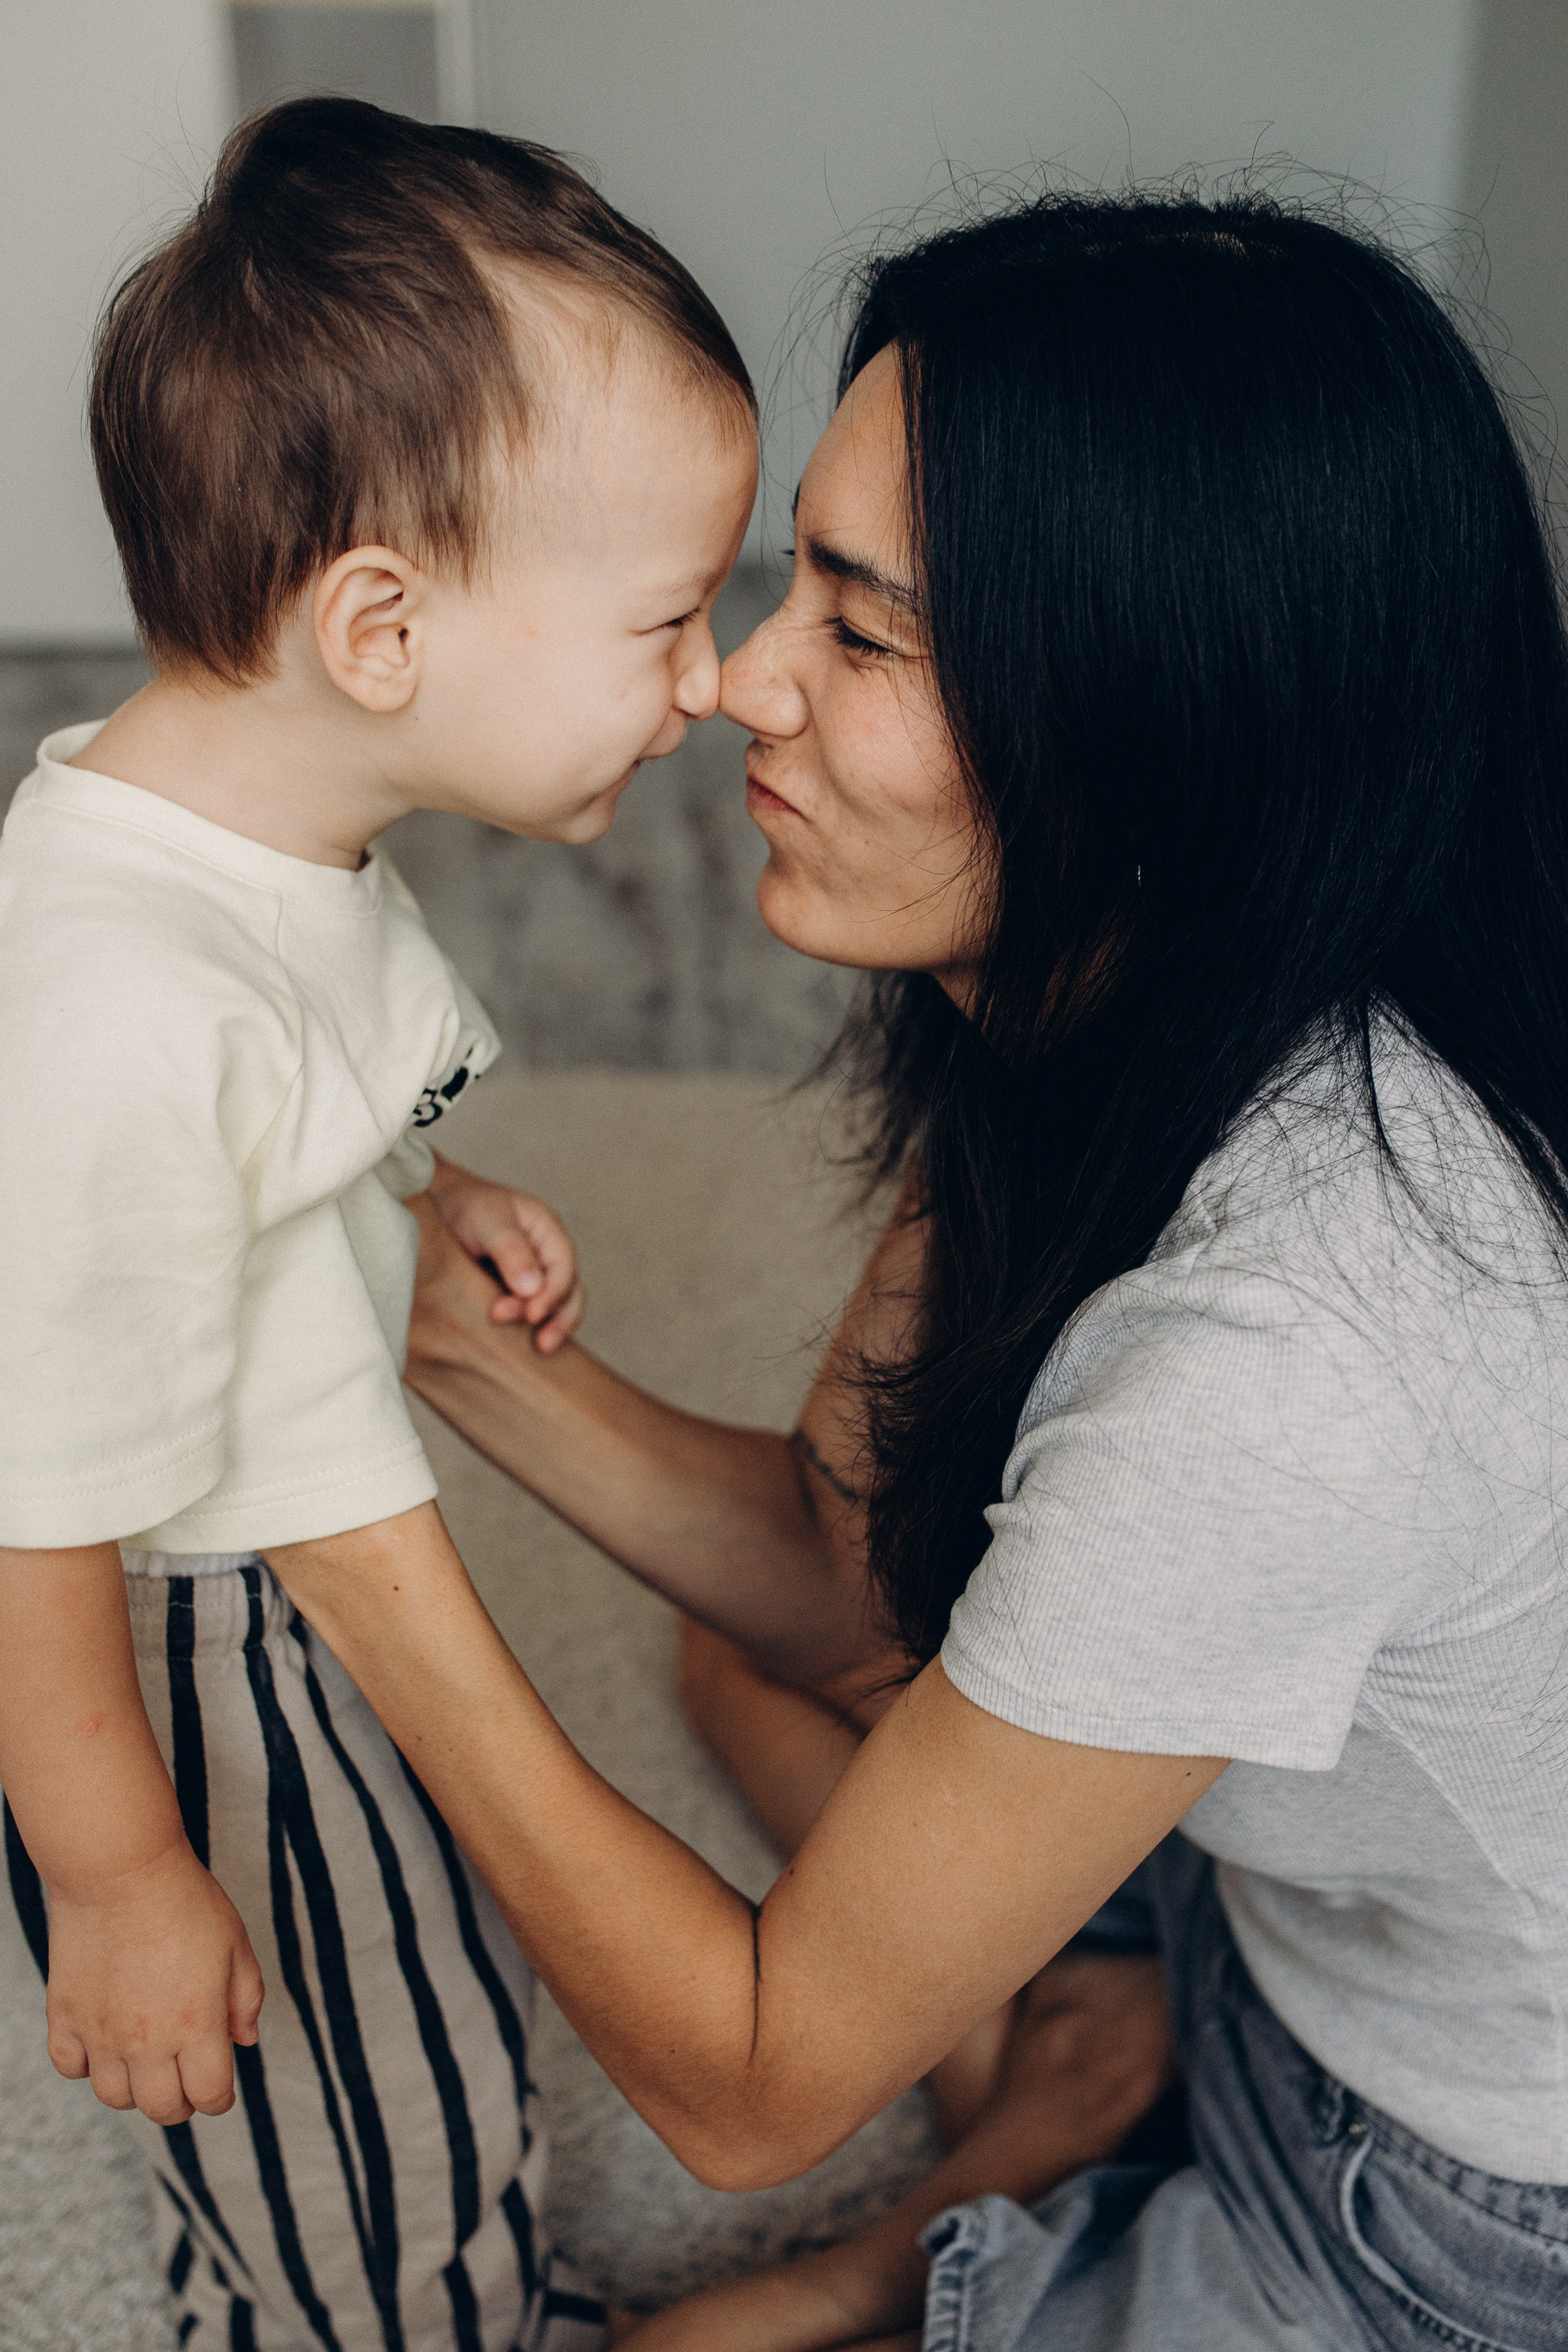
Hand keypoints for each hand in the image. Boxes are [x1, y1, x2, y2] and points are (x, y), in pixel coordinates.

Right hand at [44, 1837, 263, 2124]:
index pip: (210, 2096)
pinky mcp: (65, 2016)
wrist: (120, 1871)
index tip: (220, 2090)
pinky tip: (103, 2043)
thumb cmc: (185, 1900)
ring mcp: (100, 2033)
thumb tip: (246, 2040)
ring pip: (115, 2097)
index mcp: (197, 2025)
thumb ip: (246, 1998)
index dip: (220, 2099)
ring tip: (147, 2064)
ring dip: (135, 2090)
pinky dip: (87, 2066)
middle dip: (181, 2103)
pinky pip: (70, 2067)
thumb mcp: (236, 1944)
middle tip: (186, 2082)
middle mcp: (147, 2041)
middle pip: (163, 2109)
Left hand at [427, 1156, 583, 1350]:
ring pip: (556, 1309)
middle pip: (569, 1293)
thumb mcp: (489, 1220)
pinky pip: (529, 1317)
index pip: (563, 1268)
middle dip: (558, 1319)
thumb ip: (511, 1250)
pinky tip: (517, 1348)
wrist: (435, 1210)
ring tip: (538, 1350)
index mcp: (547, 1234)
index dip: (553, 1294)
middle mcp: (545, 1259)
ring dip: (550, 1329)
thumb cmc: (466, 1206)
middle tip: (538, 1342)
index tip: (531, 1314)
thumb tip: (533, 1289)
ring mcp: (531, 1279)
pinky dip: (527, 1332)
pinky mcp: (512, 1297)